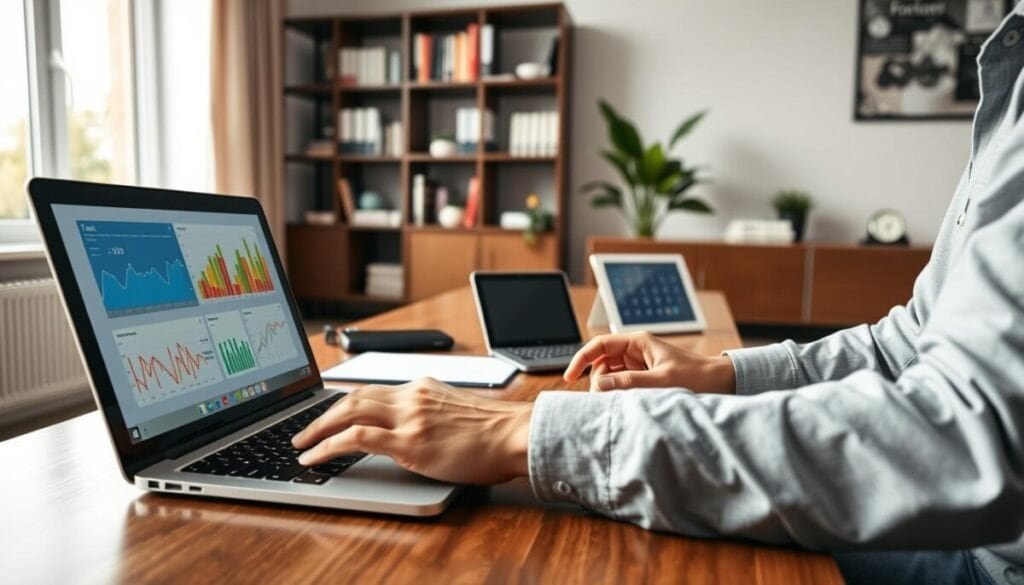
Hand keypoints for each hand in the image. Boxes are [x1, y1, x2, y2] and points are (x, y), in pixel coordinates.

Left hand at [291, 378, 532, 484]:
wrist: (516, 435)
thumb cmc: (497, 432)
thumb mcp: (458, 413)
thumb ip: (432, 415)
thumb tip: (418, 430)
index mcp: (423, 387)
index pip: (372, 390)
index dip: (344, 403)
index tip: (330, 414)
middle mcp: (411, 396)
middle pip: (353, 396)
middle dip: (323, 413)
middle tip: (304, 430)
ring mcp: (408, 417)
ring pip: (347, 412)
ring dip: (317, 428)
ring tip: (301, 444)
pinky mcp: (408, 442)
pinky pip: (355, 439)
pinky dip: (328, 445)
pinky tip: (314, 457)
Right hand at [563, 332, 734, 392]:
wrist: (719, 383)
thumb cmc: (696, 377)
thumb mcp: (661, 381)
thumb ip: (629, 382)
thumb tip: (599, 384)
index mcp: (637, 342)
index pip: (599, 345)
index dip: (581, 359)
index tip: (569, 377)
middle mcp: (635, 350)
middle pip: (601, 362)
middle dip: (597, 380)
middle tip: (604, 400)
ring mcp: (638, 363)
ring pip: (609, 374)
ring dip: (608, 388)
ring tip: (617, 403)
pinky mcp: (643, 376)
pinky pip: (621, 383)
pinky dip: (617, 393)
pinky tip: (623, 403)